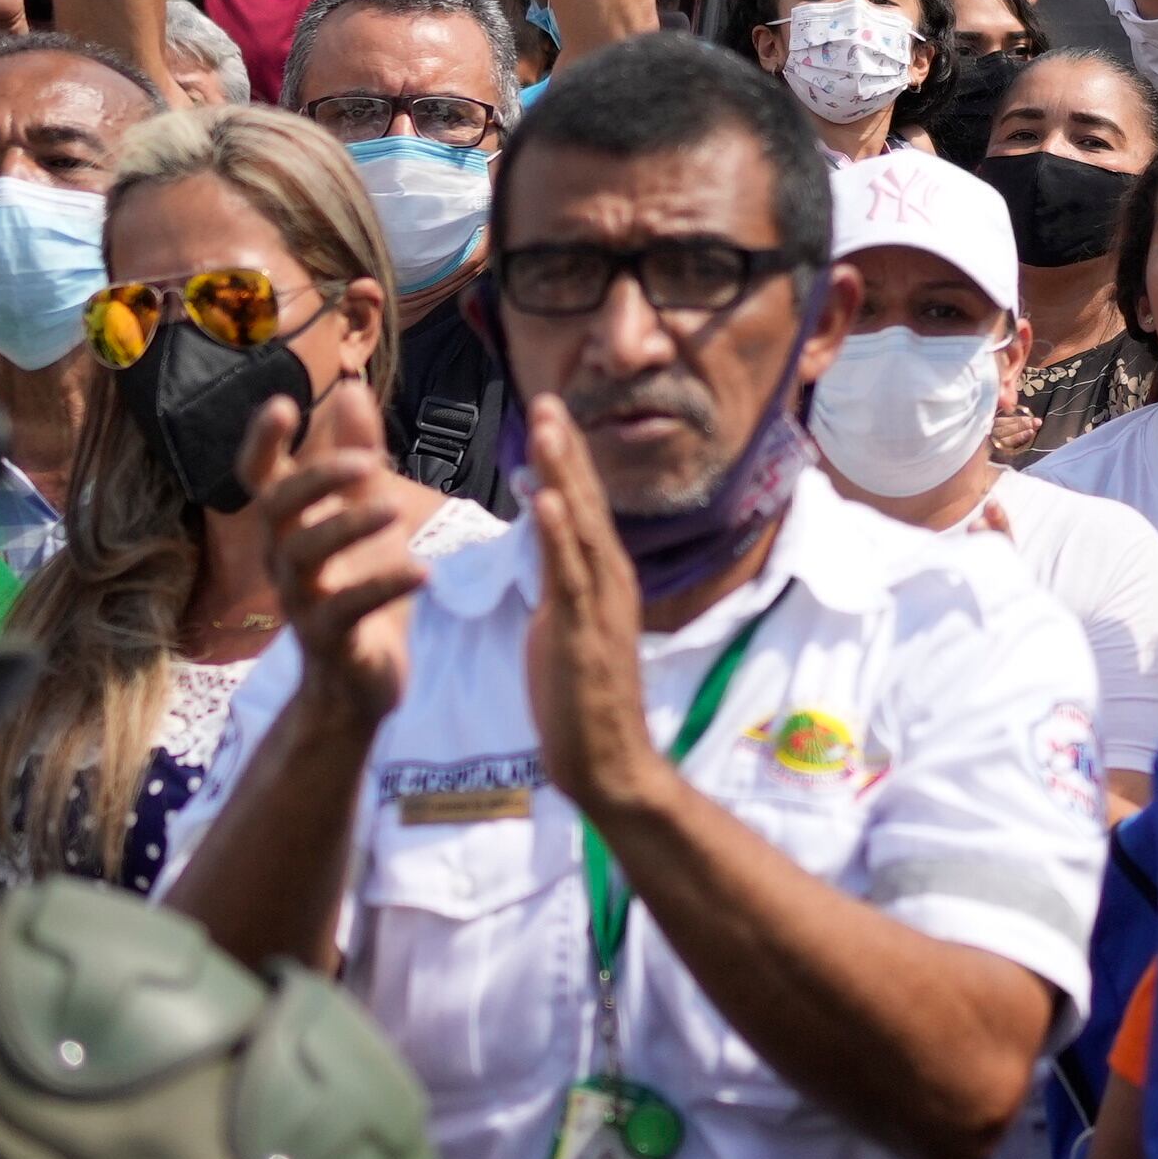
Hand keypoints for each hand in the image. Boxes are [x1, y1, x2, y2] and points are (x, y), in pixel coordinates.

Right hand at [252, 380, 436, 735]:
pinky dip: (383, 587)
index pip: (260, 478)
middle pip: (277, 510)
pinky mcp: (330, 641)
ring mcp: (303, 602)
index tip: (281, 402)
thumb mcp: (366, 515)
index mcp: (292, 527)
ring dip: (347, 528)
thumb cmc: (360, 587)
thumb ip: (359, 455)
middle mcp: (285, 560)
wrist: (360, 682)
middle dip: (316, 480)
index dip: (262, 442)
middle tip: (367, 462)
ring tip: (395, 508)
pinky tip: (422, 571)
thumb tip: (349, 389)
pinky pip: (347, 611)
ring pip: (303, 558)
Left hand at [518, 395, 662, 816]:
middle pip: (588, 502)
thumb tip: (548, 537)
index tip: (549, 412)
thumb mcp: (563, 624)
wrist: (606, 760)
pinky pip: (570, 574)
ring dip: (565, 474)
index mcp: (603, 578)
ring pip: (581, 526)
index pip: (584, 506)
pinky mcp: (583, 630)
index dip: (567, 458)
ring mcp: (600, 603)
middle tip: (547, 397)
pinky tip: (549, 499)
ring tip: (547, 428)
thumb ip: (560, 578)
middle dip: (566, 449)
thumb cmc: (581, 700)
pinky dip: (560, 533)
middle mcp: (610, 579)